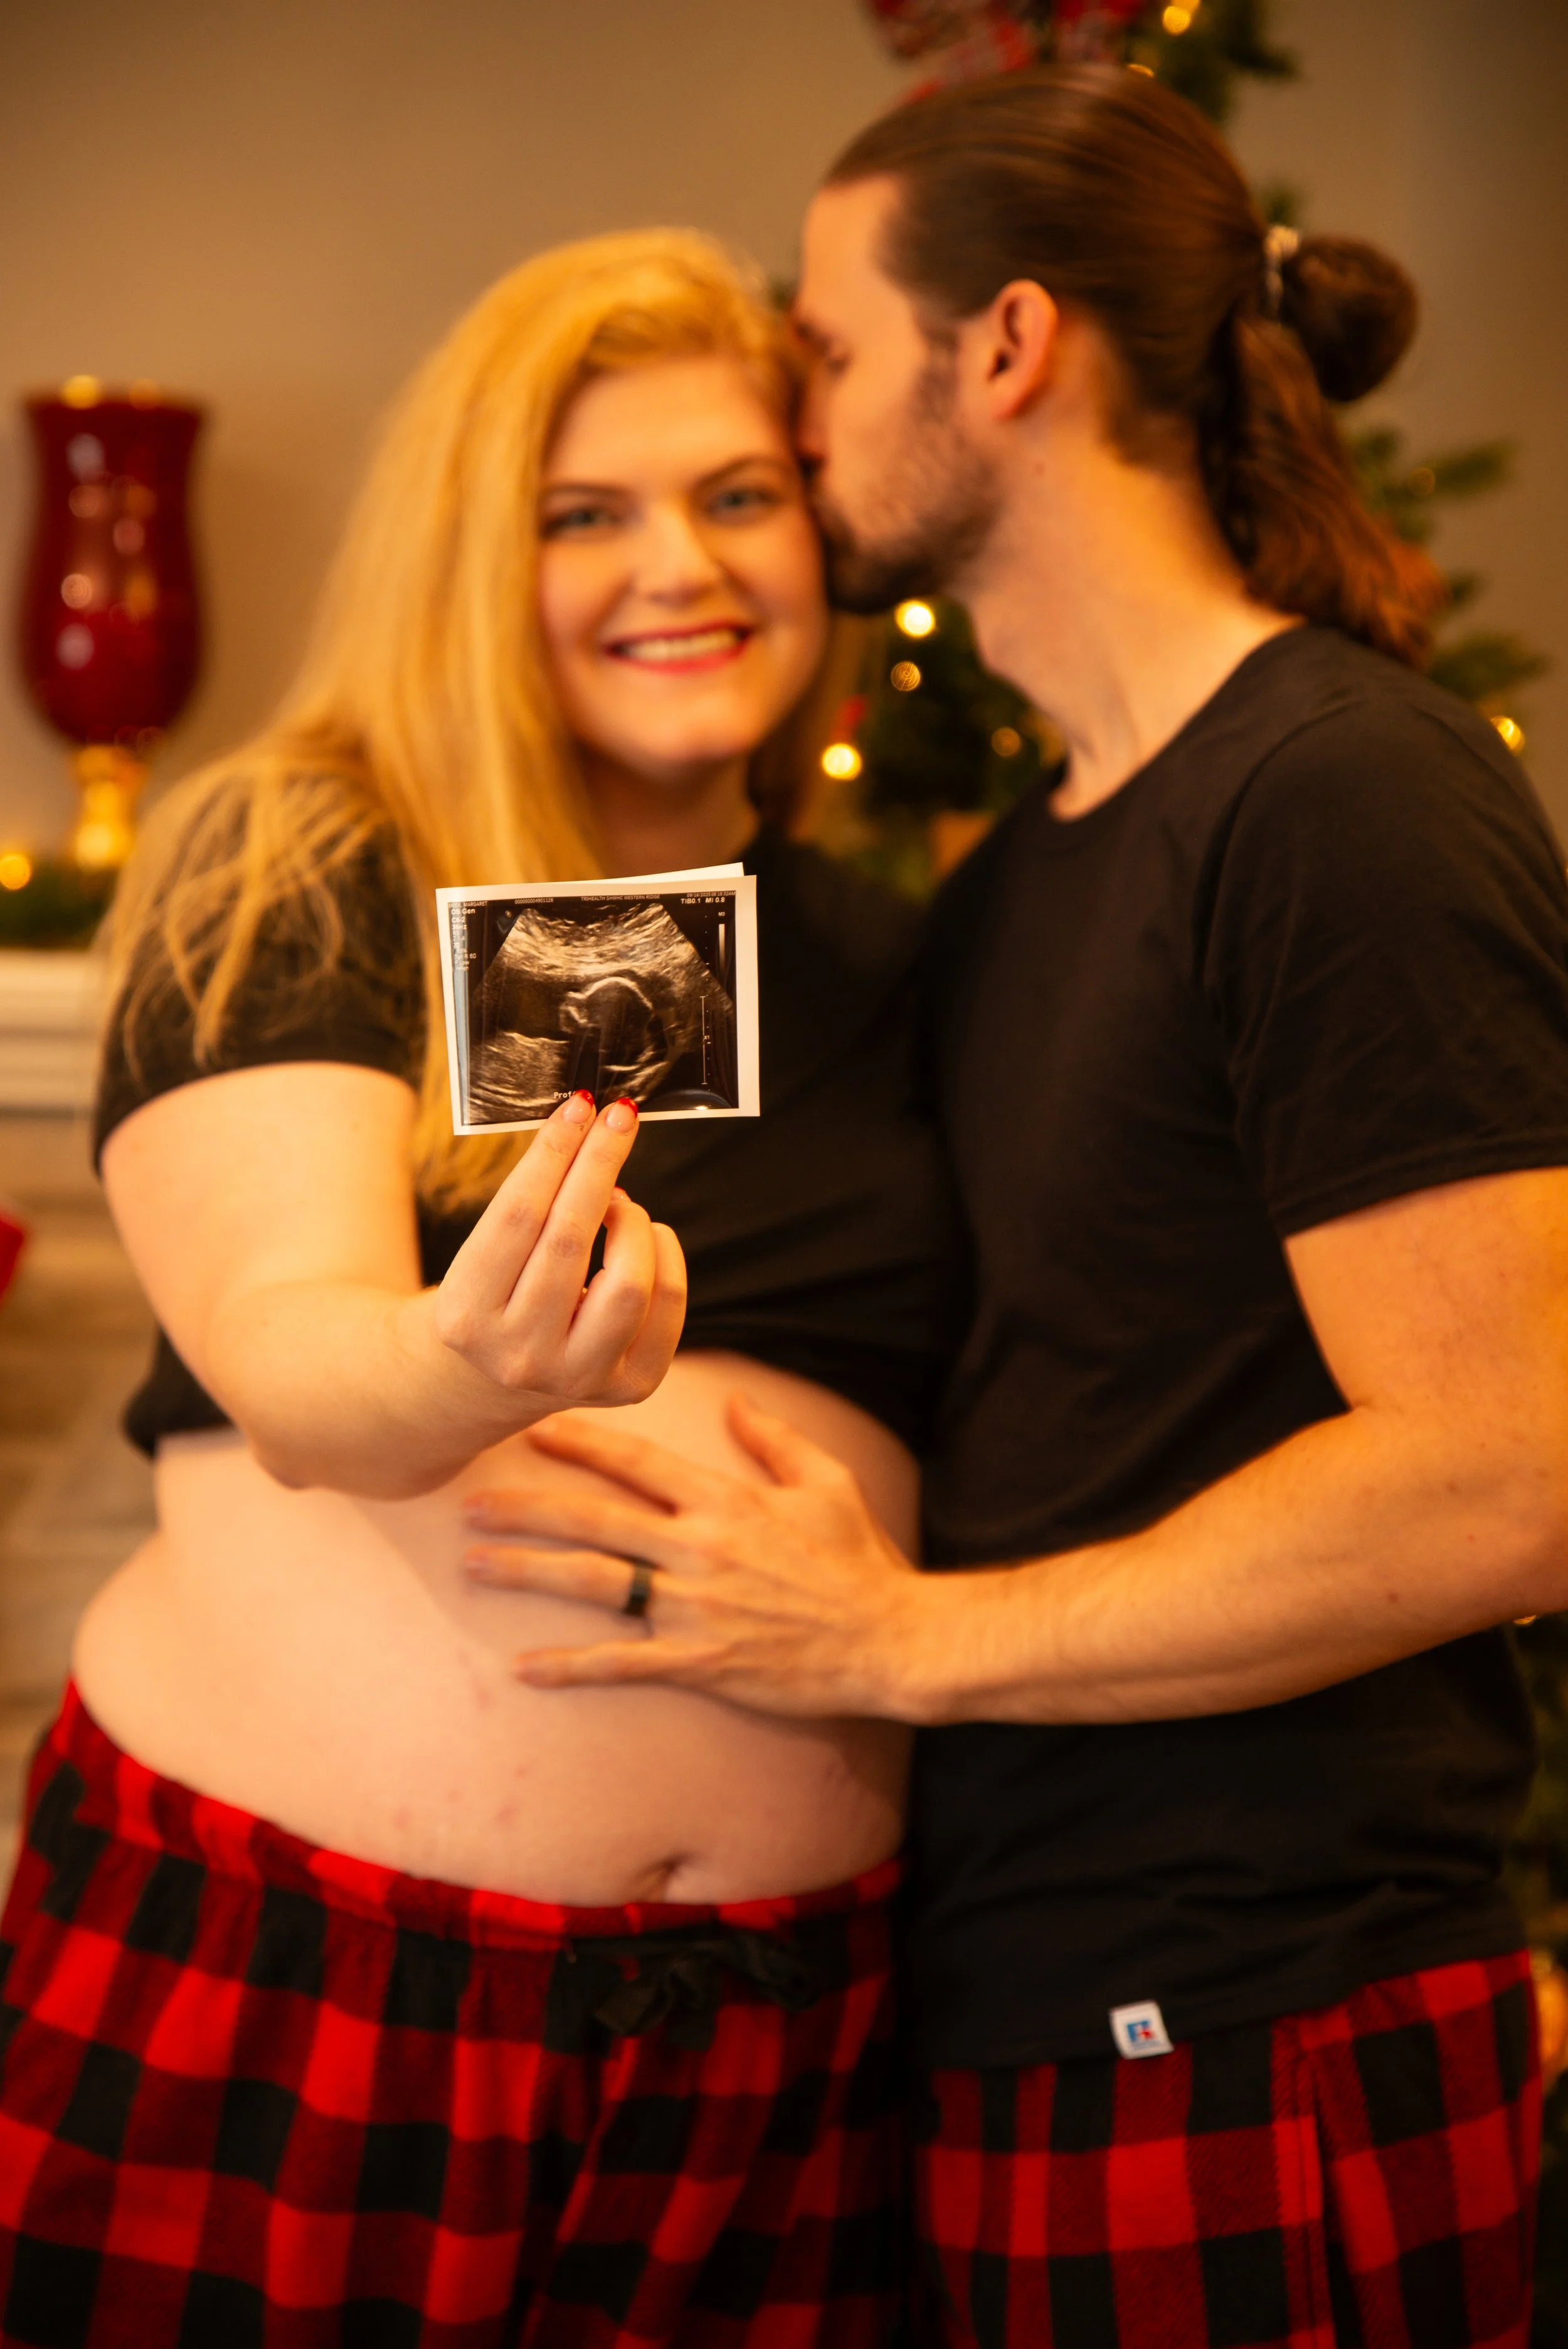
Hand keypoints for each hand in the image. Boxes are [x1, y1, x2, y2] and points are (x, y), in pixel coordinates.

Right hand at [434, 1093, 685, 1411]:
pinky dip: (665, 1255)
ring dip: (632, 1219)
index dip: (554, 1153)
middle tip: (619, 1116)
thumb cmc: (492, 1295)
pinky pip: (667, 1305)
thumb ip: (529, 1204)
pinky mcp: (628, 1387)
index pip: (518, 1215)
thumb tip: (588, 1129)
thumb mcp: (483, 1255)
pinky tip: (647, 1235)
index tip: (579, 1106)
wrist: (493, 1378)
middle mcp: (519, 1354)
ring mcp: (577, 1377)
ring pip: (629, 1280)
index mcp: (468, 1315)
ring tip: (620, 1202)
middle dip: (599, 1164)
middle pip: (571, 1238)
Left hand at [463, 1394, 933, 1718]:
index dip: (580, 1441)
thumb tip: (735, 1400)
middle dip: (527, 1505)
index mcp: (726, 1500)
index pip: (638, 1460)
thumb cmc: (861, 1560)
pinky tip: (524, 1666)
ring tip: (475, 1564)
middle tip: (467, 1499)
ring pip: (594, 1582)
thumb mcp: (827, 1483)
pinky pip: (623, 1663)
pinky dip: (571, 1665)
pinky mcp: (702, 1660)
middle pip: (596, 1517)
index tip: (531, 1426)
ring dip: (529, 1571)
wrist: (891, 1640)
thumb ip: (775, 1439)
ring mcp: (696, 1605)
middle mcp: (700, 1547)